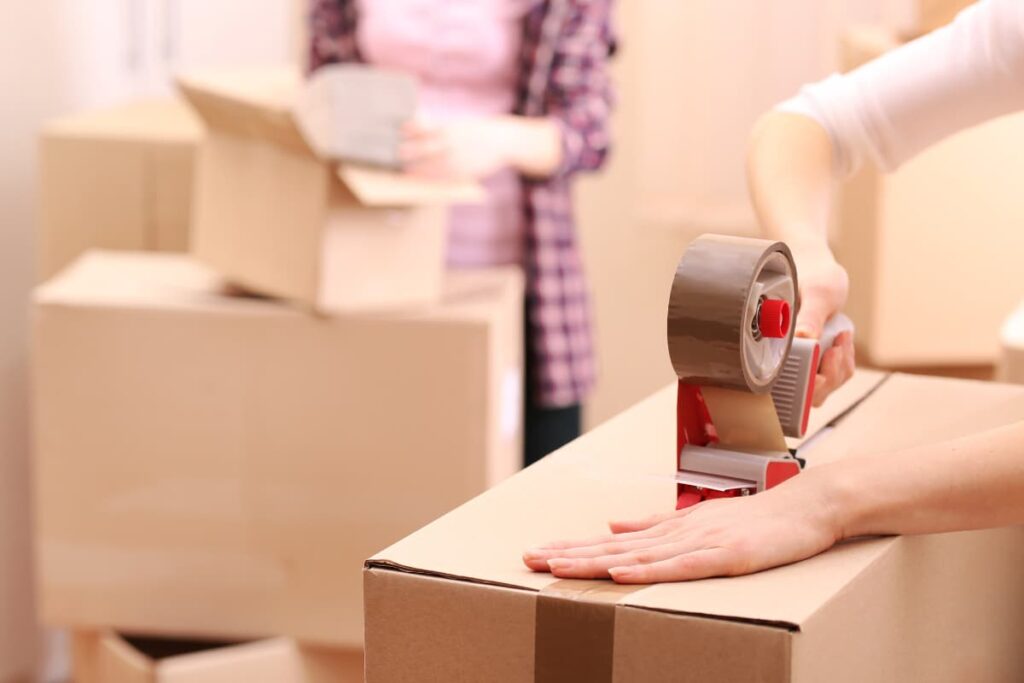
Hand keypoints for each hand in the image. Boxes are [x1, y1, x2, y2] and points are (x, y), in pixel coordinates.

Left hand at [399, 117, 510, 180]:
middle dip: (408, 152)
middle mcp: (451, 145)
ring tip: (406, 170)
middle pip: (422, 149)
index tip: (400, 131)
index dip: (410, 131)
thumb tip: (419, 125)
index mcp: (449, 130)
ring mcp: (457, 160)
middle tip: (398, 154)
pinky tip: (421, 179)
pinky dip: (430, 178)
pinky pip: (442, 178)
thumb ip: (440, 129)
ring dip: (417, 169)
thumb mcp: (459, 125)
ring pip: (430, 167)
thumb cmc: (478, 132)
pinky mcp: (463, 172)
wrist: (502, 142)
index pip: (422, 130)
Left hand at [522, 475, 840, 583]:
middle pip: (612, 548)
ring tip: (556, 567)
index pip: (610, 543)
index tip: (537, 554)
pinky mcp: (725, 556)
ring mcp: (699, 543)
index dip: (573, 549)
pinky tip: (620, 572)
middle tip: (528, 559)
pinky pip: (679, 566)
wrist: (807, 507)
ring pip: (636, 555)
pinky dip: (647, 569)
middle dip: (569, 554)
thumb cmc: (756, 519)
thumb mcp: (698, 523)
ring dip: (594, 561)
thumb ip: (654, 526)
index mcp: (667, 529)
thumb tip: (612, 526)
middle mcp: (675, 533)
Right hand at [791, 245, 854, 405]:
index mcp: (776, 346)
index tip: (822, 358)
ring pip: (826, 385)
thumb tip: (803, 338)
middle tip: (837, 347)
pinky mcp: (816, 359)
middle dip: (830, 374)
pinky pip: (836, 374)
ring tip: (841, 337)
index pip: (788, 386)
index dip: (807, 384)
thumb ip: (810, 317)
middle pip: (810, 394)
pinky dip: (845, 359)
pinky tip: (843, 340)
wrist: (814, 267)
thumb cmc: (811, 275)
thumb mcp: (816, 294)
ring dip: (841, 365)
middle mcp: (786, 358)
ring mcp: (802, 361)